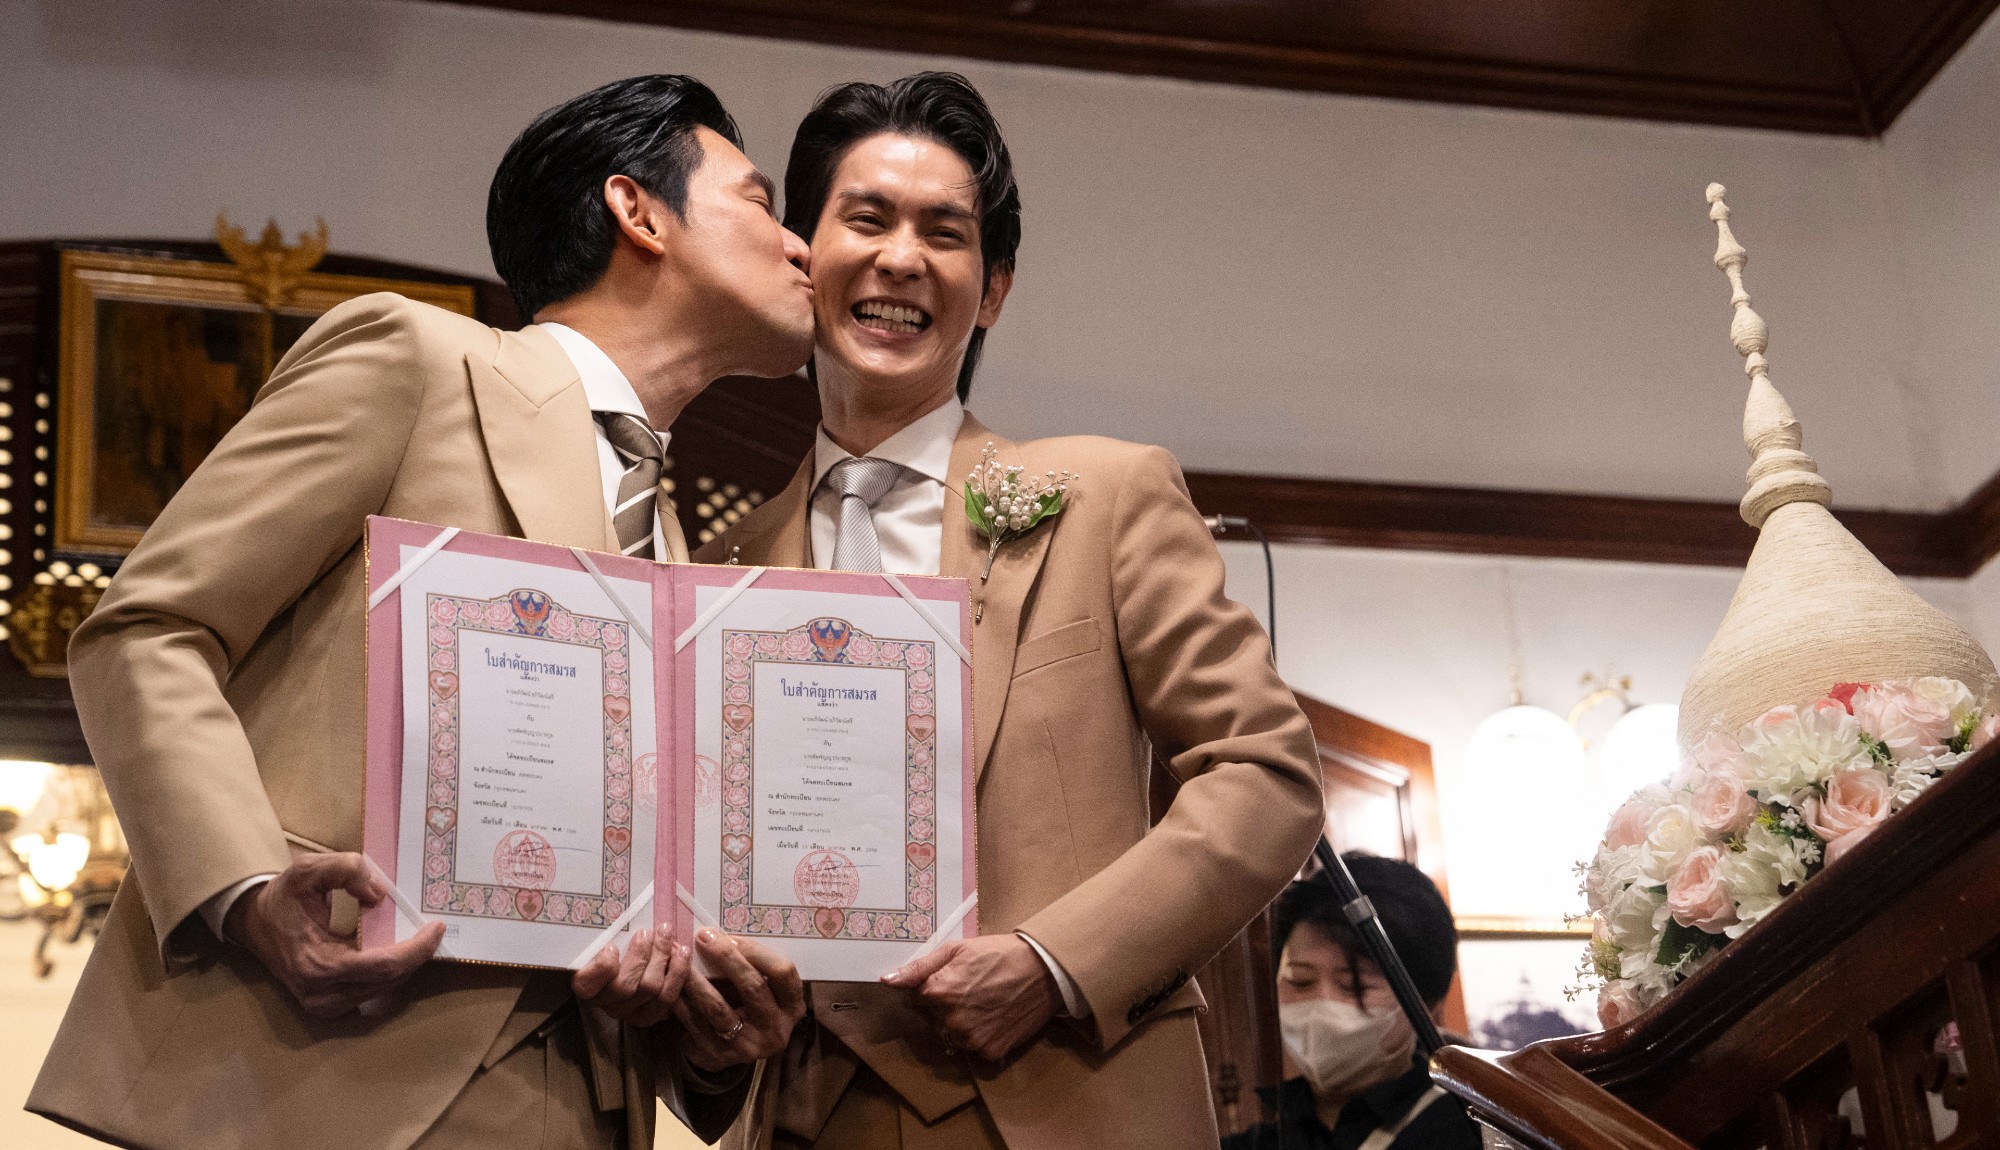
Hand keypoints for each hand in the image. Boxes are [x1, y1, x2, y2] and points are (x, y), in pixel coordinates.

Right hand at [229, 852, 443, 1018]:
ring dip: (405, 964)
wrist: (254, 922)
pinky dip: (390, 971)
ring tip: (419, 936)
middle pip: (389, 981)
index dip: (417, 949)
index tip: (438, 927)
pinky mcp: (329, 1007)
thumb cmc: (282, 897)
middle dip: (416, 955)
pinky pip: (372, 991)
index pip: (384, 966)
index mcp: (318, 966)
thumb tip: (380, 894)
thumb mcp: (308, 870)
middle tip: (434, 929)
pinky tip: (398, 950)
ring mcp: (325, 1007)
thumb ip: (346, 870)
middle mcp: (322, 996)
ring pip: (384, 989)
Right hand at [573, 927, 690, 1027]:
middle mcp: (605, 1002)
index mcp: (586, 983)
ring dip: (662, 958)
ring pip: (650, 990)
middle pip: (625, 987)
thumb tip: (616, 911)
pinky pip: (668, 998)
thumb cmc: (614, 941)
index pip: (586, 985)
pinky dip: (678, 972)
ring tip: (667, 935)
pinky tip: (682, 952)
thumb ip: (607, 931)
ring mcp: (628, 1012)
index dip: (601, 968)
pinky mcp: (650, 1015)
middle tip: (649, 932)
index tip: (612, 946)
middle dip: (641, 955)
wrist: (635, 960)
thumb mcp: (605, 936)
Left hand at [671, 929, 805, 1072]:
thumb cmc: (751, 1003)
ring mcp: (749, 1047)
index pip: (783, 972)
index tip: (728, 935)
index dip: (756, 950)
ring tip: (679, 958)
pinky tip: (671, 986)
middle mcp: (776, 1030)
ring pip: (719, 1008)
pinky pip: (696, 1026)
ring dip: (696, 980)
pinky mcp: (721, 1058)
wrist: (737, 1047)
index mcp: (792, 1006)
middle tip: (702, 937)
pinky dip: (681, 1004)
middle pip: (753, 987)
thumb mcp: (765, 986)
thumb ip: (752, 965)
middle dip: (726, 958)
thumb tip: (720, 933)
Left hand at [881, 935, 1059, 1061]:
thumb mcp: (957, 949)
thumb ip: (919, 967)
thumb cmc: (999, 954)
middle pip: (934, 1019)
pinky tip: (996, 1018)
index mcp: (937, 992)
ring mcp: (970, 1039)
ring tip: (985, 1003)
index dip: (933, 988)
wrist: (1044, 970)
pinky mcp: (990, 1052)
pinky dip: (982, 1036)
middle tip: (973, 989)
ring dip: (962, 1025)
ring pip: (953, 1036)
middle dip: (946, 1007)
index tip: (951, 980)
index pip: (916, 999)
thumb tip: (887, 981)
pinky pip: (974, 1049)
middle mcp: (950, 1020)